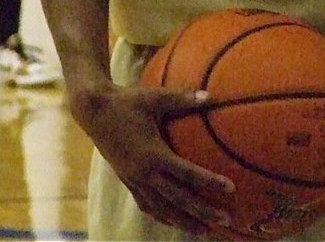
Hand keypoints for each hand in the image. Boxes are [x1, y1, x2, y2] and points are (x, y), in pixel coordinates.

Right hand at [74, 83, 234, 234]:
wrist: (94, 111)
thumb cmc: (126, 102)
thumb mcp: (155, 98)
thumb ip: (183, 98)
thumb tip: (211, 96)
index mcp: (152, 154)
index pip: (187, 173)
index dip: (209, 182)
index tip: (230, 189)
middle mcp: (144, 172)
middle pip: (178, 199)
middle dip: (203, 212)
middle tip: (226, 221)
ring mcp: (134, 179)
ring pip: (162, 208)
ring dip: (184, 221)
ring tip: (204, 231)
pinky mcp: (127, 181)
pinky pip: (147, 205)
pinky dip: (162, 216)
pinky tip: (174, 221)